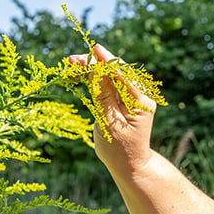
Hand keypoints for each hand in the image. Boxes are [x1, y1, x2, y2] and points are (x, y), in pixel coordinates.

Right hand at [66, 44, 157, 177]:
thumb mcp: (109, 124)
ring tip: (71, 66)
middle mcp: (140, 95)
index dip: (107, 61)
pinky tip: (79, 73)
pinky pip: (108, 83)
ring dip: (92, 68)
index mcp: (141, 102)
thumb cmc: (119, 149)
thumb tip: (95, 70)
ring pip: (110, 75)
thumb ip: (103, 96)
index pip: (122, 75)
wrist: (129, 164)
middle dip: (95, 63)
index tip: (94, 49)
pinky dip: (93, 78)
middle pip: (116, 71)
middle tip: (72, 60)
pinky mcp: (123, 98)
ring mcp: (132, 96)